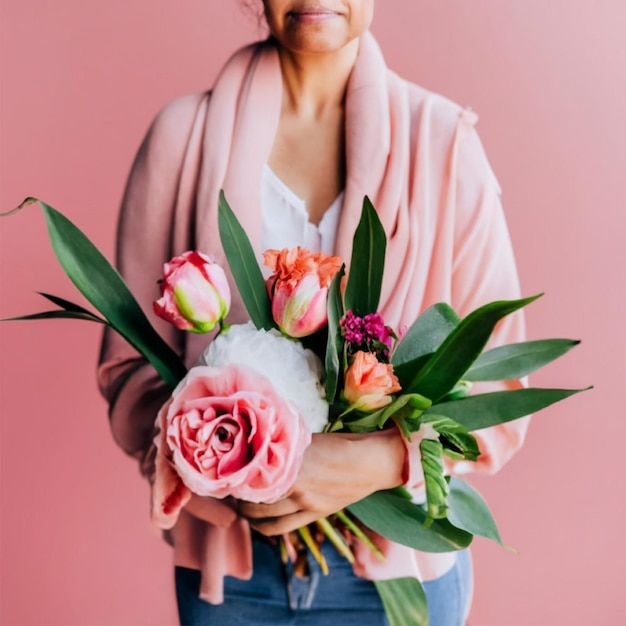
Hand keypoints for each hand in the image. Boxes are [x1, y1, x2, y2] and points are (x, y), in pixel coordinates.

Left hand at [237, 428, 405, 535]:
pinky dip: (264, 526)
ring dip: (247, 513)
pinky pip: (281, 527)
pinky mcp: (314, 514)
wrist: (370, 462)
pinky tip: (257, 521)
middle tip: (230, 492)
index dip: (236, 478)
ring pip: (264, 516)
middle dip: (237, 497)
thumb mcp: (308, 441)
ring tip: (240, 506)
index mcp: (293, 460)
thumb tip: (259, 451)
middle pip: (254, 498)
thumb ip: (285, 450)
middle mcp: (296, 483)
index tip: (227, 475)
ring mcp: (305, 502)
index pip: (253, 474)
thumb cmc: (341, 444)